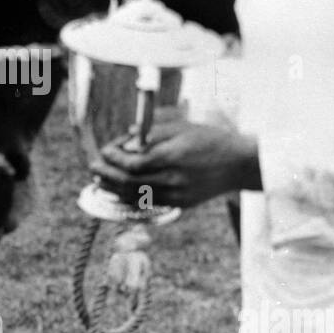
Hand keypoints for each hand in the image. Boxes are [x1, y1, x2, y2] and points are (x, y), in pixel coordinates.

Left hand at [91, 111, 260, 208]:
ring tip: (100, 181)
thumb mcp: (182, 128)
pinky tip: (120, 192)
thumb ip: (153, 133)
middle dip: (108, 175)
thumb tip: (127, 137)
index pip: (133, 163)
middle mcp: (174, 179)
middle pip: (130, 182)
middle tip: (93, 169)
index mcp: (174, 157)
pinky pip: (150, 204)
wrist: (240, 164)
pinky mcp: (182, 204)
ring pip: (137, 196)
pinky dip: (131, 198)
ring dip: (114, 189)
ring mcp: (178, 195)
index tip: (106, 150)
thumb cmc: (211, 140)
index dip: (115, 158)